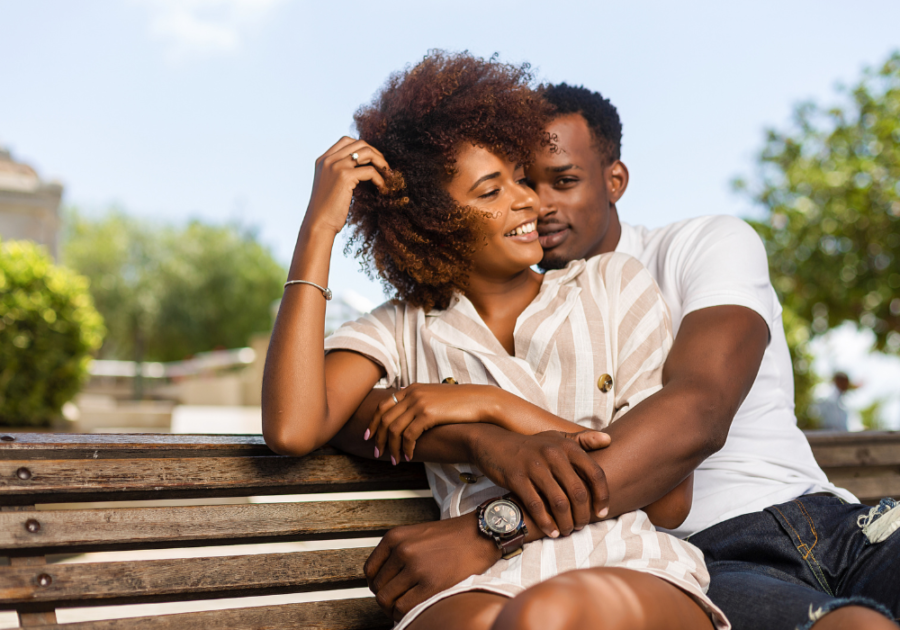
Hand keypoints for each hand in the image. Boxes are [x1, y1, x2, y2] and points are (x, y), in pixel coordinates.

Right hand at [304, 137, 390, 234]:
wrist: (319, 223)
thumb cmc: (327, 210)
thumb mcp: (330, 184)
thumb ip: (339, 172)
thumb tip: (362, 167)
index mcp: (323, 160)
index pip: (347, 141)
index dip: (364, 148)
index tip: (373, 160)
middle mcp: (328, 159)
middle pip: (359, 143)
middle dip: (376, 153)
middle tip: (385, 167)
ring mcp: (336, 166)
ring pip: (367, 152)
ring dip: (381, 162)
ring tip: (387, 175)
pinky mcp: (345, 176)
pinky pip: (370, 171)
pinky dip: (380, 179)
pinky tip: (382, 188)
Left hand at [364, 513, 498, 621]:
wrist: (481, 535)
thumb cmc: (453, 536)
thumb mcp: (417, 534)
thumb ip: (398, 552)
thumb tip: (383, 581)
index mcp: (395, 537)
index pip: (369, 570)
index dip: (376, 584)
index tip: (386, 589)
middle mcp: (402, 550)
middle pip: (378, 588)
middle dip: (386, 598)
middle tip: (398, 601)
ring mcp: (416, 567)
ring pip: (387, 600)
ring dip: (393, 609)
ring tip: (406, 607)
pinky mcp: (431, 584)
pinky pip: (404, 608)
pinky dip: (405, 614)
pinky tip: (416, 609)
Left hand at [367, 383, 500, 463]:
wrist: (479, 400)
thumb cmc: (459, 402)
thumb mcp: (434, 395)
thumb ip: (418, 400)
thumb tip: (406, 412)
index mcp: (411, 389)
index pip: (383, 406)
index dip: (373, 422)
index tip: (369, 436)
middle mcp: (412, 394)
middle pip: (384, 418)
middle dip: (378, 438)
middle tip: (377, 453)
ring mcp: (419, 403)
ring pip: (394, 429)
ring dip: (392, 447)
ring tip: (395, 460)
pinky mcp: (428, 414)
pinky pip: (409, 435)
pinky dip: (406, 448)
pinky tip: (410, 456)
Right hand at [469, 427, 609, 537]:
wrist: (494, 444)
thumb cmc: (531, 446)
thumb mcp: (556, 438)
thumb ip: (583, 439)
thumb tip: (609, 439)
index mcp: (567, 446)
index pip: (595, 473)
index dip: (602, 496)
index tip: (602, 512)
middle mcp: (553, 454)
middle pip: (578, 492)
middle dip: (583, 515)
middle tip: (582, 526)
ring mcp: (534, 466)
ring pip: (559, 502)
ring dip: (566, 522)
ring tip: (568, 530)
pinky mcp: (517, 478)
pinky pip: (537, 506)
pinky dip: (547, 523)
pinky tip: (552, 532)